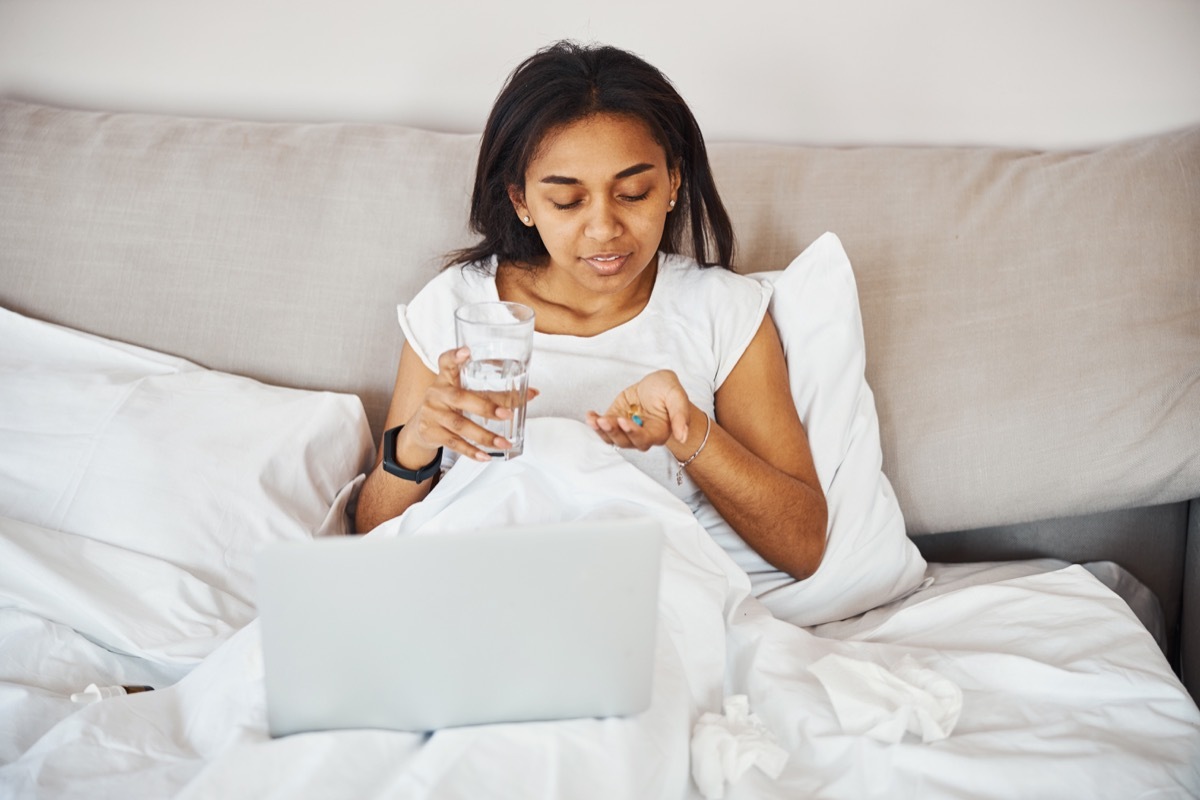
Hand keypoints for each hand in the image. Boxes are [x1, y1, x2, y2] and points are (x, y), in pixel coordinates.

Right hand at [401, 347, 537, 462]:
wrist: (420, 428)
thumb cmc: (449, 406)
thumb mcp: (462, 394)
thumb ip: (490, 392)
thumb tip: (531, 393)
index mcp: (446, 379)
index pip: (445, 362)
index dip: (454, 356)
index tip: (466, 351)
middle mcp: (437, 393)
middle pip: (460, 398)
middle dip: (486, 407)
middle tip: (508, 414)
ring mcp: (432, 413)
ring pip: (460, 425)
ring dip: (484, 436)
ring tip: (504, 443)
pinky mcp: (430, 432)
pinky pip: (453, 443)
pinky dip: (471, 451)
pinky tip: (486, 456)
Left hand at [586, 369, 690, 450]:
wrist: (656, 385)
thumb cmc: (668, 390)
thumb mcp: (677, 396)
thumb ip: (680, 415)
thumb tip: (682, 436)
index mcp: (658, 433)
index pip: (644, 439)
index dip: (633, 433)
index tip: (625, 421)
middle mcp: (640, 435)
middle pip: (625, 441)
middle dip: (614, 432)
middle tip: (606, 421)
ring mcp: (625, 429)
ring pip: (612, 437)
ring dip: (602, 430)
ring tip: (594, 420)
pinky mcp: (614, 420)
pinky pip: (603, 426)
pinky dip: (594, 423)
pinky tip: (590, 415)